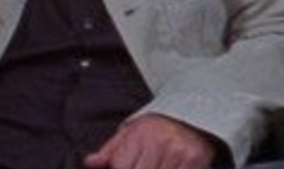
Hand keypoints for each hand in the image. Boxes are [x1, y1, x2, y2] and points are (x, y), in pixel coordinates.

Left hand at [84, 114, 216, 168]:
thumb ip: (109, 151)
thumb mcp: (128, 134)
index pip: (121, 165)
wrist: (189, 119)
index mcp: (137, 135)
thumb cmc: (154, 130)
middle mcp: (157, 142)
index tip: (126, 166)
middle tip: (142, 164)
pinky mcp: (194, 160)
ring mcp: (177, 152)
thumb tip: (89, 162)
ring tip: (154, 164)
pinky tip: (169, 167)